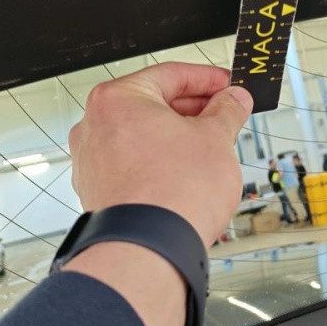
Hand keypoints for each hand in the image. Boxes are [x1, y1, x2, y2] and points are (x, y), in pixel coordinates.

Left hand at [68, 61, 253, 245]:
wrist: (149, 251)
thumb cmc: (171, 195)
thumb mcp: (216, 139)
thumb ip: (227, 110)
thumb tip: (233, 100)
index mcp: (117, 99)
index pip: (171, 74)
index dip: (208, 79)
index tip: (228, 85)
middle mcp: (96, 125)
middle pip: (154, 104)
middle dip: (195, 110)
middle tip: (226, 114)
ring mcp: (93, 160)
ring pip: (144, 135)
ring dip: (179, 137)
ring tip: (212, 147)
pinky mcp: (99, 190)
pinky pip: (134, 163)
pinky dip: (161, 162)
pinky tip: (188, 173)